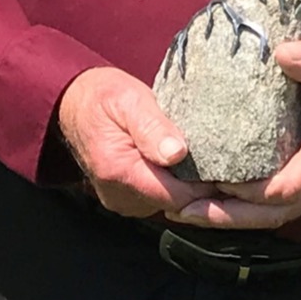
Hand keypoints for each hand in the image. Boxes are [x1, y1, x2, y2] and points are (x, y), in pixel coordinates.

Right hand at [57, 66, 216, 217]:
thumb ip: (152, 127)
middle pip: (175, 203)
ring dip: (186, 185)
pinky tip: (184, 162)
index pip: (176, 196)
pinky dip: (173, 183)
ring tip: (204, 158)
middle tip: (221, 158)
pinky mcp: (124, 197)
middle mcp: (119, 195)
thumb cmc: (104, 96)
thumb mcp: (130, 100)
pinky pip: (157, 198)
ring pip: (168, 203)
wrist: (74, 103)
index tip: (226, 163)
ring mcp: (121, 200)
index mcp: (119, 172)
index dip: (205, 184)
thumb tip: (177, 153)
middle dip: (200, 186)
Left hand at [167, 39, 300, 230]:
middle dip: (230, 214)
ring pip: (274, 216)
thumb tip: (282, 54)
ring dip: (231, 218)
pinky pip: (275, 208)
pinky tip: (212, 202)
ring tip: (187, 213)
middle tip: (186, 209)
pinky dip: (244, 210)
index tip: (217, 179)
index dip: (254, 189)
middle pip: (276, 211)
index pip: (293, 183)